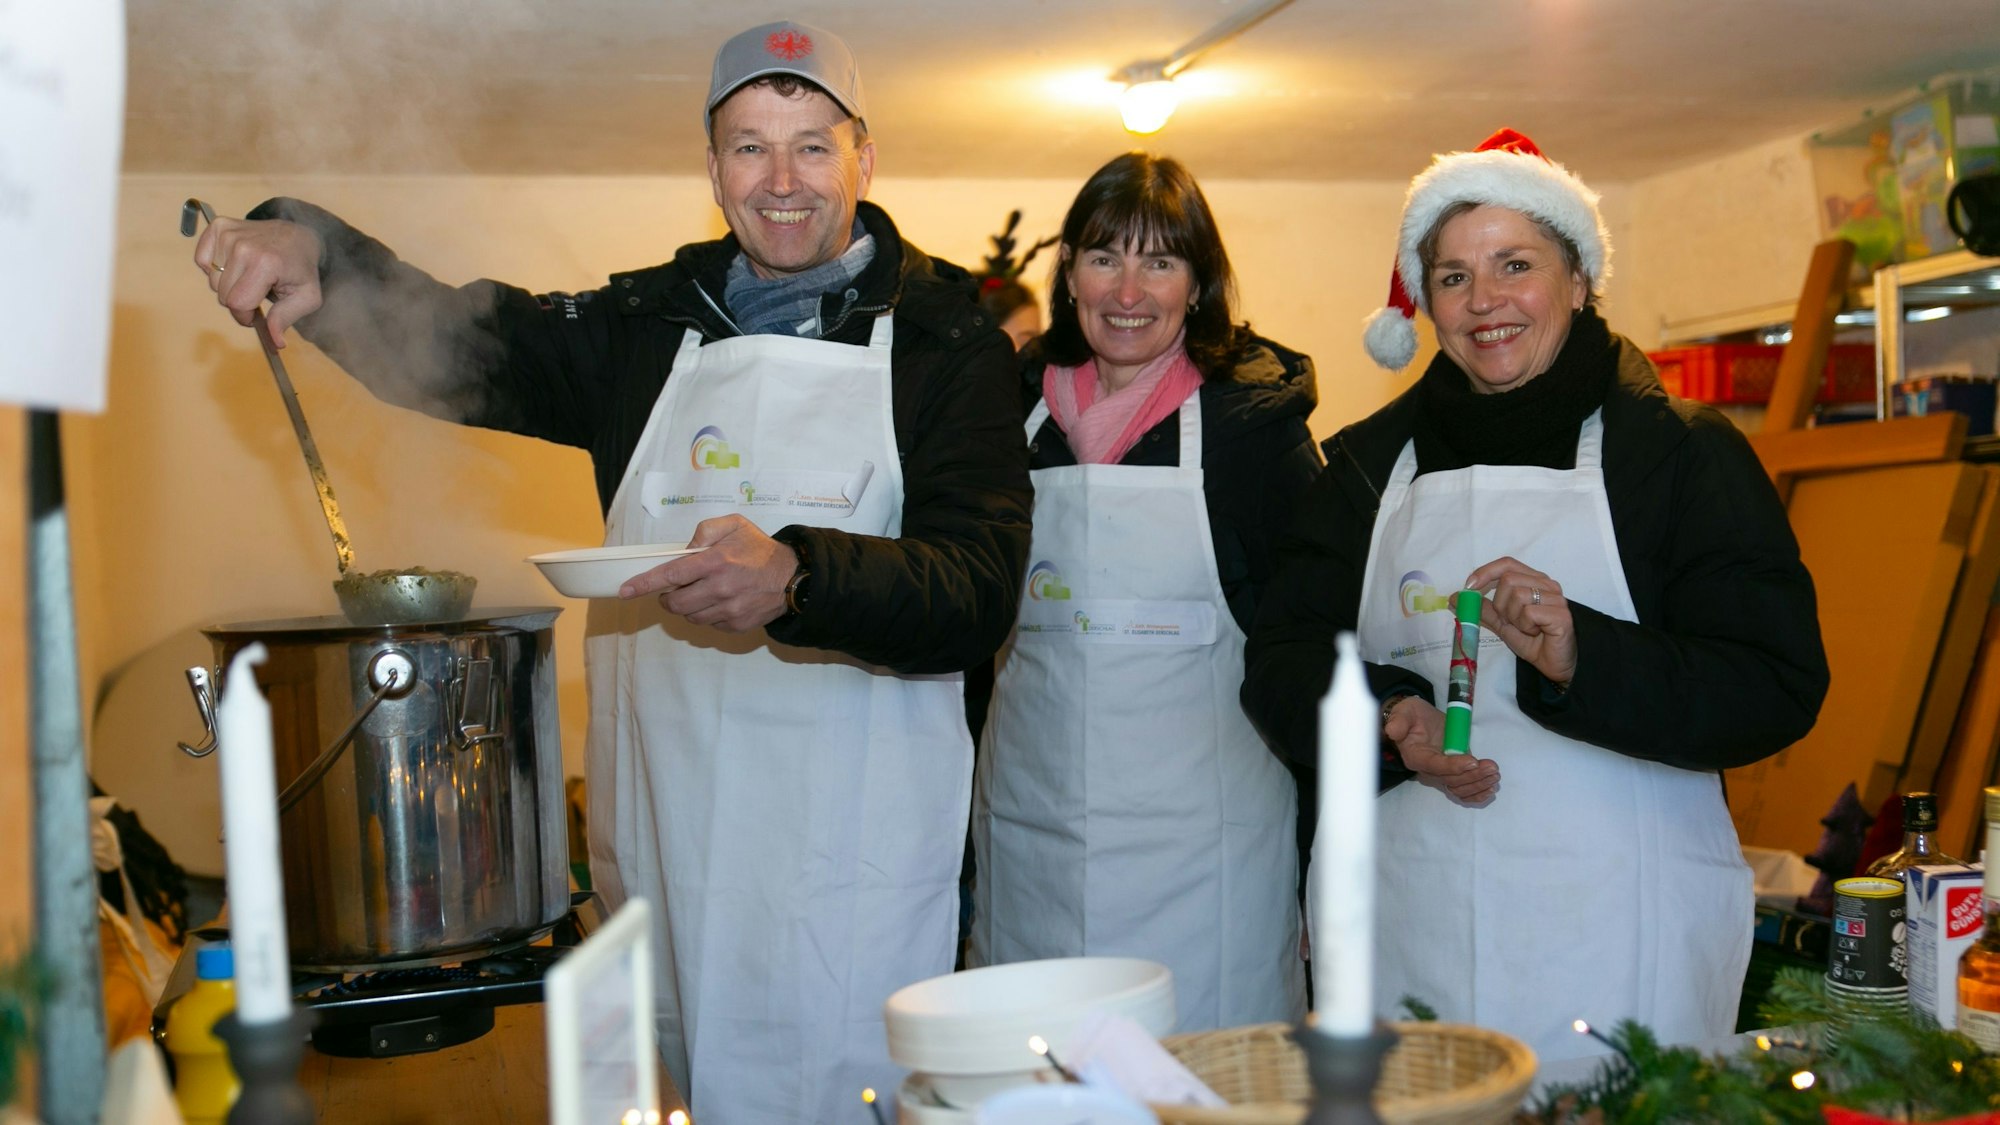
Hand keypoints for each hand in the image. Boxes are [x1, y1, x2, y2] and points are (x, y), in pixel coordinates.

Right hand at [193, 216, 325, 349]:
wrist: (299, 235)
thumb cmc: (302, 269)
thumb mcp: (306, 298)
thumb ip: (286, 319)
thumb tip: (275, 342)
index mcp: (266, 264)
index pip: (237, 303)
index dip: (245, 316)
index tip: (256, 314)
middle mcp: (243, 246)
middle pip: (223, 294)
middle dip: (239, 302)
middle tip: (257, 292)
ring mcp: (228, 234)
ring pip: (213, 281)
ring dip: (228, 285)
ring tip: (250, 275)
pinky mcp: (218, 227)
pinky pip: (202, 261)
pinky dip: (214, 268)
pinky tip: (235, 264)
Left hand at [619, 515, 796, 631]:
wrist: (793, 577)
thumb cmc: (759, 549)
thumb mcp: (734, 525)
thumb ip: (706, 530)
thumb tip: (685, 549)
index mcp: (716, 561)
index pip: (671, 575)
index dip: (644, 584)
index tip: (625, 591)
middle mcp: (720, 588)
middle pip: (676, 603)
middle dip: (667, 597)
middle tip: (674, 589)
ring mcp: (729, 610)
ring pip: (690, 616)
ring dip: (687, 606)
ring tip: (700, 593)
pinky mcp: (736, 625)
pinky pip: (709, 624)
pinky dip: (707, 614)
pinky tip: (719, 601)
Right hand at [1386, 696, 1499, 804]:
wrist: (1416, 721)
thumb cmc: (1411, 716)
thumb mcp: (1405, 711)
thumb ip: (1399, 721)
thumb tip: (1393, 730)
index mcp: (1416, 756)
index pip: (1435, 766)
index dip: (1453, 766)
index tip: (1473, 761)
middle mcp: (1428, 770)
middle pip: (1450, 780)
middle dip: (1473, 776)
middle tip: (1491, 768)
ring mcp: (1441, 773)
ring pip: (1459, 787)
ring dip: (1478, 784)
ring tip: (1494, 775)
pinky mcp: (1453, 773)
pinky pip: (1462, 790)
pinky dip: (1476, 793)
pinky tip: (1489, 790)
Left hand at [1465, 556, 1575, 688]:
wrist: (1553, 664)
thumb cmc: (1531, 641)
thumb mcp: (1501, 623)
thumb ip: (1482, 609)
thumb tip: (1455, 598)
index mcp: (1533, 581)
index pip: (1507, 564)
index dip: (1486, 571)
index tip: (1469, 587)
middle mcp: (1547, 584)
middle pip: (1508, 580)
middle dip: (1500, 605)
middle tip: (1511, 621)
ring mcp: (1556, 598)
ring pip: (1517, 595)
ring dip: (1514, 618)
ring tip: (1526, 628)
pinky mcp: (1561, 614)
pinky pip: (1529, 613)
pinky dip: (1525, 626)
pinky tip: (1536, 632)